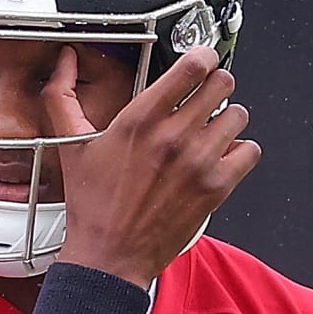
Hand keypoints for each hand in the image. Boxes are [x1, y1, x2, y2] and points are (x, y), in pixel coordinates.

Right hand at [45, 46, 260, 287]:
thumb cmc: (92, 205)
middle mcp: (173, 137)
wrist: (109, 256)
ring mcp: (199, 162)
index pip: (192, 66)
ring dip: (226, 119)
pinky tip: (218, 158)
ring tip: (209, 132)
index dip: (201, 57)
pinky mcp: (217, 187)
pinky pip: (250, 150)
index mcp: (139, 120)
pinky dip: (239, 151)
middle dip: (215, 86)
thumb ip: (62, 98)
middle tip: (204, 98)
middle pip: (223, 83)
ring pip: (238, 115)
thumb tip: (63, 63)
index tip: (199, 62)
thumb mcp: (70, 146)